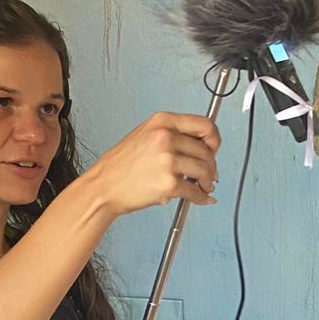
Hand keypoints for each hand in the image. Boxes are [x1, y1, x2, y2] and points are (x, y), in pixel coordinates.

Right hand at [87, 112, 220, 216]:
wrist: (104, 187)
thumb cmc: (121, 165)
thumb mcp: (145, 136)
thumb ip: (172, 135)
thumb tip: (200, 145)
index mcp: (162, 122)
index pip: (204, 125)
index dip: (214, 139)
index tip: (213, 149)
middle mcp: (165, 137)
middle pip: (206, 151)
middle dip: (211, 166)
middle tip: (209, 174)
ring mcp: (167, 160)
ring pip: (204, 170)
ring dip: (207, 182)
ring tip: (203, 186)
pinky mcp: (168, 183)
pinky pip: (195, 191)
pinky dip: (201, 197)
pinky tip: (201, 198)